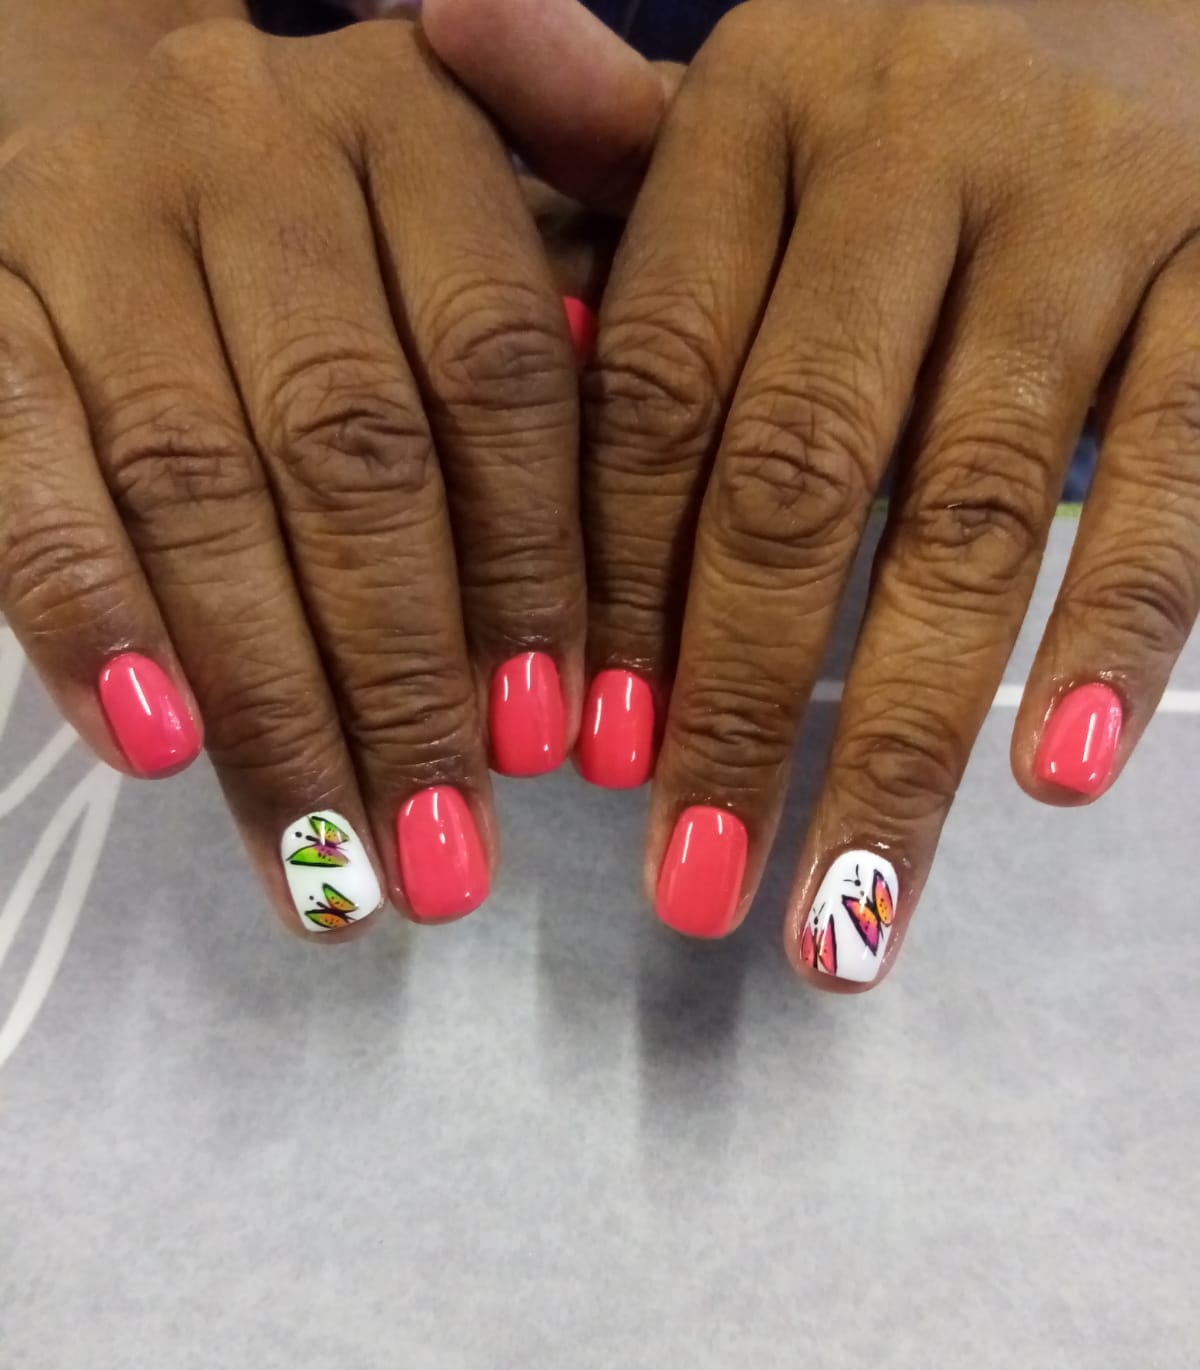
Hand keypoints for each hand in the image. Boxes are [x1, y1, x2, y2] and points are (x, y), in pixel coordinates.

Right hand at [0, 16, 589, 934]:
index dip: (525, 569)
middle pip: (348, 450)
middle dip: (401, 679)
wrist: (88, 104)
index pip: (495, 371)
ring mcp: (96, 225)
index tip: (552, 741)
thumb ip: (588, 280)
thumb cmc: (328, 211)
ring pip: (193, 487)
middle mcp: (253, 153)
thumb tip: (674, 450)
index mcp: (412, 129)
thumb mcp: (472, 198)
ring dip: (269, 701)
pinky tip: (156, 754)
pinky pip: (21, 471)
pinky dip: (87, 617)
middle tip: (447, 860)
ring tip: (328, 867)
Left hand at [443, 0, 1199, 983]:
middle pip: (796, 472)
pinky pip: (1179, 469)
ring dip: (902, 730)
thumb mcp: (765, 88)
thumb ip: (616, 131)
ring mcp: (1091, 208)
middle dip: (734, 702)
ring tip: (843, 909)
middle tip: (687, 884)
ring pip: (974, 509)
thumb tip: (446, 36)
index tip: (579, 757)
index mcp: (768, 102)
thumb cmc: (924, 84)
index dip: (612, 585)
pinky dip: (1120, 624)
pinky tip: (1057, 774)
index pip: (656, 381)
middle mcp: (920, 146)